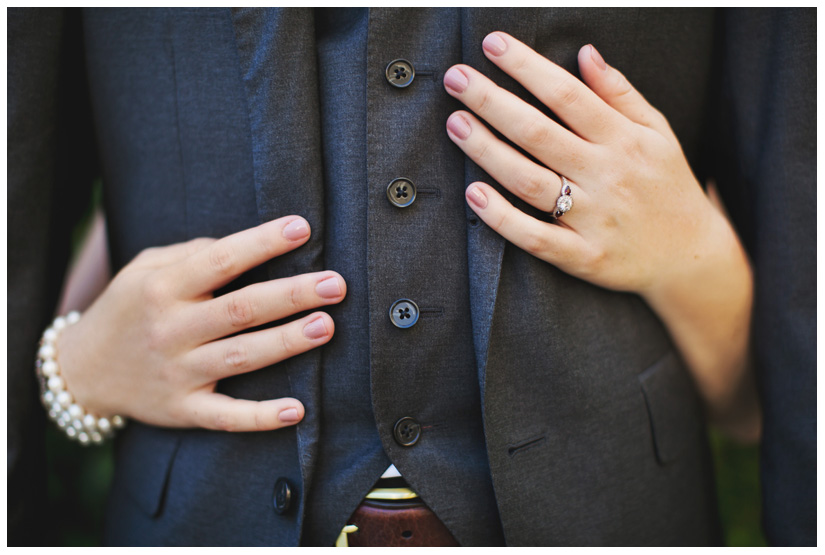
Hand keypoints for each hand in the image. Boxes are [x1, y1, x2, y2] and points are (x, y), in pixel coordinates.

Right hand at [57, 216, 345, 431]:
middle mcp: (171, 329)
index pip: (221, 260)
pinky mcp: (183, 409)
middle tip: (336, 284)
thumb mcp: (143, 269)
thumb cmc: (127, 308)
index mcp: (162, 288)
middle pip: (241, 309)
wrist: (81, 371)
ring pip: (241, 356)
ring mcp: (178, 373)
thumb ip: (191, 254)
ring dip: (287, 342)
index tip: (302, 227)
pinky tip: (296, 410)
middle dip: (292, 295)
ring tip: (327, 326)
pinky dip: (260, 417)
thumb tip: (244, 245)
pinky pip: (226, 415)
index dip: (262, 243)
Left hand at [444, 33, 758, 440]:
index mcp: (623, 139)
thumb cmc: (668, 187)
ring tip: (455, 123)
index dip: (527, 67)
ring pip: (530, 181)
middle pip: (539, 133)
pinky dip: (503, 218)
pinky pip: (536, 237)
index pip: (567, 94)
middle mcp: (607, 174)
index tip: (492, 44)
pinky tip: (473, 194)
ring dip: (488, 151)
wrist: (693, 256)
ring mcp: (593, 218)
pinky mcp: (584, 257)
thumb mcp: (658, 132)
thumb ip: (620, 93)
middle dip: (493, 101)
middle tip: (455, 79)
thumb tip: (585, 53)